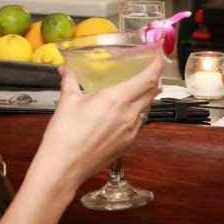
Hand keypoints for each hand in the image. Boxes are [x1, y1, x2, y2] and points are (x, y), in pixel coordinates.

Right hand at [36, 54, 161, 186]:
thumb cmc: (65, 136)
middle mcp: (129, 115)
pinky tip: (124, 112)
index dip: (158, 65)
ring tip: (137, 89)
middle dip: (154, 78)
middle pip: (153, 92)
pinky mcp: (127, 145)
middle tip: (150, 69)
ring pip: (147, 108)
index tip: (159, 56)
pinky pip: (139, 123)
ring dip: (146, 96)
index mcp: (117, 99)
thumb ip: (70, 81)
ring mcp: (130, 131)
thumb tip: (66, 70)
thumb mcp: (68, 101)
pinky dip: (137, 113)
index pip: (148, 78)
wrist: (64, 167)